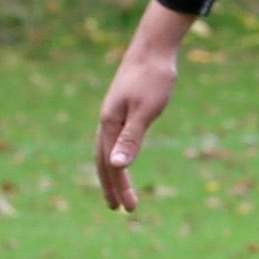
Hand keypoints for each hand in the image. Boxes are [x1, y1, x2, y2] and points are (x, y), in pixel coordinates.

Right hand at [93, 5, 193, 213]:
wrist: (153, 48)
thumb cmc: (153, 78)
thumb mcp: (146, 111)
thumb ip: (132, 138)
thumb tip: (118, 167)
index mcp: (109, 124)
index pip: (111, 164)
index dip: (118, 187)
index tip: (128, 209)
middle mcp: (106, 121)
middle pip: (104, 160)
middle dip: (112, 186)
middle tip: (121, 209)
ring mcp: (113, 114)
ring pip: (107, 150)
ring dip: (113, 172)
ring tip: (121, 190)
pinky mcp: (122, 108)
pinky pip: (114, 139)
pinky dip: (116, 155)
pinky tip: (124, 159)